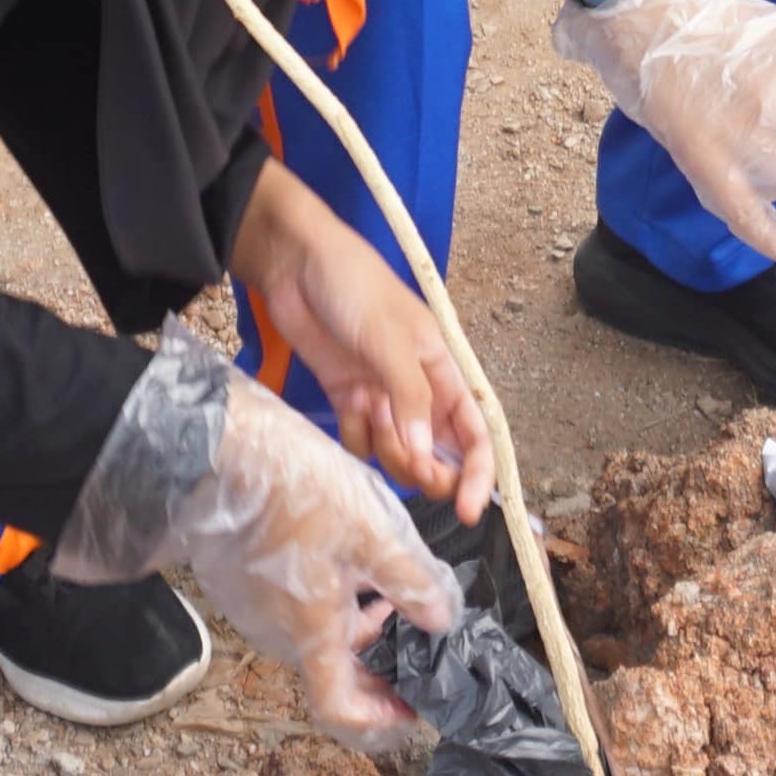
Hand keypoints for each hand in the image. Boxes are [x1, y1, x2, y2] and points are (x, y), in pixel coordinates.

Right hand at [61, 330, 460, 757]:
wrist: (214, 448)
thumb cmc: (292, 488)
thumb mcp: (371, 531)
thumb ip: (412, 581)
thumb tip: (441, 619)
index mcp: (310, 634)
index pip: (340, 710)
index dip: (379, 720)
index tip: (410, 706)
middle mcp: (275, 633)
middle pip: (332, 666)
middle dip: (375, 650)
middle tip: (407, 617)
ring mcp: (250, 606)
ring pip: (310, 630)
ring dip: (350, 616)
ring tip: (378, 572)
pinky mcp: (236, 579)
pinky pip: (287, 603)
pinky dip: (321, 592)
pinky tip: (339, 548)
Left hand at [228, 165, 488, 517]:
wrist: (296, 264)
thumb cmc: (355, 287)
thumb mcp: (391, 338)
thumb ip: (410, 398)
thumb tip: (424, 455)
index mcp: (443, 369)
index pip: (475, 432)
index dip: (479, 474)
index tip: (468, 511)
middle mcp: (418, 389)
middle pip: (438, 453)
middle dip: (427, 468)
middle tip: (407, 459)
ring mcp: (381, 395)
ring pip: (398, 453)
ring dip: (387, 449)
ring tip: (369, 411)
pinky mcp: (347, 397)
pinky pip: (360, 441)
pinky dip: (355, 436)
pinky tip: (347, 404)